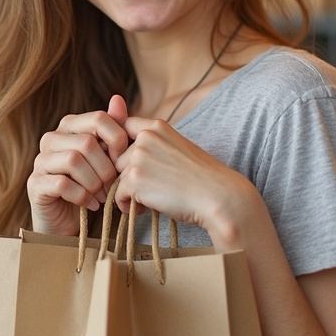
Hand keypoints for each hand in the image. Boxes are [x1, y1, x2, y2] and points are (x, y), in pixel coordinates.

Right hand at [27, 95, 129, 234]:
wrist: (67, 221)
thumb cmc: (89, 186)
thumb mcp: (105, 158)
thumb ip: (112, 130)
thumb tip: (118, 98)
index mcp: (69, 127)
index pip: (98, 119)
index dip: (117, 140)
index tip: (124, 162)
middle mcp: (51, 139)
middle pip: (87, 142)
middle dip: (106, 168)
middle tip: (112, 186)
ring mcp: (40, 161)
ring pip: (74, 161)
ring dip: (94, 183)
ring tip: (101, 196)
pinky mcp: (35, 184)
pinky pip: (63, 184)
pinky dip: (82, 196)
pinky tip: (90, 204)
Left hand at [113, 115, 263, 245]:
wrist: (218, 196)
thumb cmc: (201, 178)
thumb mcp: (177, 149)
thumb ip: (152, 145)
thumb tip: (120, 153)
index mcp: (157, 127)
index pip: (123, 127)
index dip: (120, 147)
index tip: (127, 162)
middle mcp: (145, 137)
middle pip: (117, 158)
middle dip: (126, 175)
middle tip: (148, 188)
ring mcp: (138, 157)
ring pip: (117, 177)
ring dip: (128, 192)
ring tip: (150, 199)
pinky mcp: (134, 179)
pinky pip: (118, 195)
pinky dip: (126, 206)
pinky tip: (144, 209)